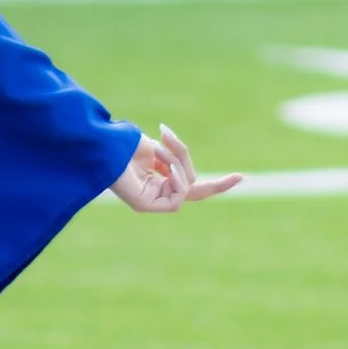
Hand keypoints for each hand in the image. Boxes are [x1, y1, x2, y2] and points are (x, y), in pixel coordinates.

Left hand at [114, 124, 240, 211]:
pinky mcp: (146, 206)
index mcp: (159, 178)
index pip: (191, 183)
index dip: (217, 184)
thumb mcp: (157, 147)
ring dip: (178, 162)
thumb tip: (179, 167)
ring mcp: (152, 200)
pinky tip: (165, 167)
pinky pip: (177, 197)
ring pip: (187, 185)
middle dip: (218, 184)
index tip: (243, 178)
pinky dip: (176, 178)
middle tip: (240, 178)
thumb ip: (174, 159)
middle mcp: (156, 191)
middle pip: (195, 187)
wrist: (104, 142)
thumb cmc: (124, 141)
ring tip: (159, 147)